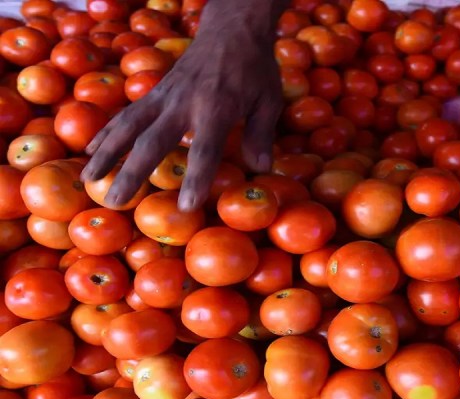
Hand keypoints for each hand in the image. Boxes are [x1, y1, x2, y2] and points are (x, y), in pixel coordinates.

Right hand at [81, 0, 286, 211]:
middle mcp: (185, 104)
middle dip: (133, 172)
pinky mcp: (156, 91)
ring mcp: (166, 96)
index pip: (204, 151)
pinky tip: (92, 149)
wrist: (232, 29)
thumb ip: (261, 135)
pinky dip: (108, 131)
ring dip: (107, 153)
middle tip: (116, 201)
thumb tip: (261, 169)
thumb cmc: (254, 67)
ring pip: (129, 126)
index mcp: (217, 109)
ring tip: (89, 179)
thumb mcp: (268, 100)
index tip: (185, 206)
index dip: (195, 179)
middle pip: (153, 142)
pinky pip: (128, 113)